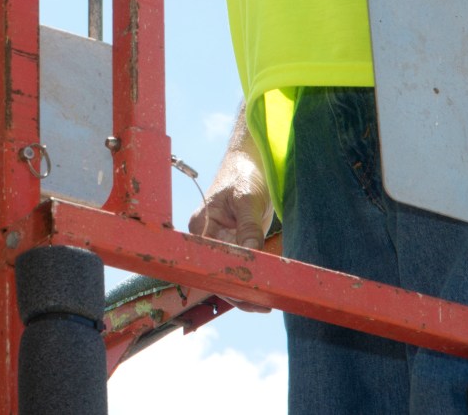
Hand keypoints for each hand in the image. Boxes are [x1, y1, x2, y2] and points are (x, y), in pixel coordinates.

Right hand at [188, 148, 275, 310]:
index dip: (225, 280)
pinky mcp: (233, 241)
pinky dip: (251, 278)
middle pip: (215, 272)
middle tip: (262, 305)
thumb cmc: (243, 174)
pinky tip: (265, 291)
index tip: (246, 292)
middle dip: (236, 291)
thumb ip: (248, 228)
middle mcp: (206, 235)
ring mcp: (219, 240)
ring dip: (245, 289)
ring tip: (266, 303)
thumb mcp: (247, 199)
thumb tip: (251, 256)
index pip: (208, 260)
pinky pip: (239, 265)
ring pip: (227, 273)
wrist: (250, 161)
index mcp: (201, 224)